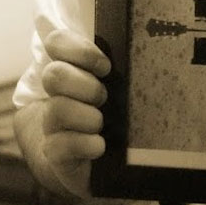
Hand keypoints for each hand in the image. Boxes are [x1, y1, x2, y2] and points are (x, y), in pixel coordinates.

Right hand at [40, 29, 110, 197]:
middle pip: (54, 75)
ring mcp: (52, 124)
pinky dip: (84, 144)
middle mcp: (56, 94)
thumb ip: (126, 66)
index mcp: (72, 71)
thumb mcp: (121, 87)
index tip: (105, 66)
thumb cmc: (115, 116)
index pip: (57, 42)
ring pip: (58, 109)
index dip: (79, 50)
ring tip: (102, 124)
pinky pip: (61, 145)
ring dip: (88, 117)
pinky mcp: (56, 153)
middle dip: (85, 85)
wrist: (96, 161)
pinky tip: (100, 146)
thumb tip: (153, 45)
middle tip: (104, 98)